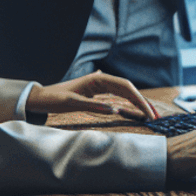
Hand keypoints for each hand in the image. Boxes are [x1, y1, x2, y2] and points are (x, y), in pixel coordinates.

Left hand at [26, 73, 158, 120]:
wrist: (41, 97)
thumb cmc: (54, 98)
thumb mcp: (71, 103)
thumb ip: (92, 106)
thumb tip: (114, 111)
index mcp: (98, 79)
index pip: (125, 87)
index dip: (139, 99)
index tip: (148, 112)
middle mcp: (101, 80)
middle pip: (128, 89)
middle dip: (143, 102)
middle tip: (155, 117)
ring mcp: (100, 86)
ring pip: (124, 93)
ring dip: (137, 103)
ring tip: (149, 115)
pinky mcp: (97, 94)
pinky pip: (117, 97)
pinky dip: (127, 104)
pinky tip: (134, 110)